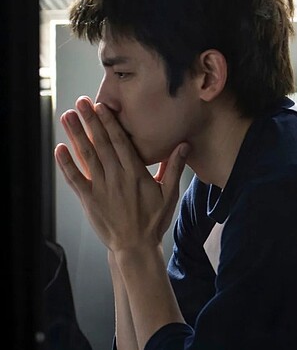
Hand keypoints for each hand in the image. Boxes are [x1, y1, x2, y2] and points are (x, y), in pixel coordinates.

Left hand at [54, 96, 188, 252]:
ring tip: (68, 117)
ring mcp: (100, 188)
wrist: (135, 246)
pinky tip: (60, 148)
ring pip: (86, 156)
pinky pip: (75, 178)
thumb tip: (184, 145)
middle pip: (101, 144)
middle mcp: (116, 178)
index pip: (121, 142)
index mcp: (136, 174)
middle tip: (81, 103)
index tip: (102, 106)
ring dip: (76, 135)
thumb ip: (174, 168)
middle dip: (90, 121)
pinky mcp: (88, 199)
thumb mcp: (169, 194)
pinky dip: (66, 163)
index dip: (110, 123)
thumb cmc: (153, 220)